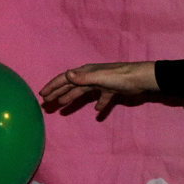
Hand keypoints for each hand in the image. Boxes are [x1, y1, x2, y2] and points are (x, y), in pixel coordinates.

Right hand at [39, 61, 158, 111]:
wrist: (140, 78)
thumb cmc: (120, 77)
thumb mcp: (100, 78)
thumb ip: (84, 78)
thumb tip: (66, 75)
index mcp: (86, 72)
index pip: (65, 78)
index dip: (53, 86)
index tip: (42, 95)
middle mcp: (91, 76)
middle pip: (71, 86)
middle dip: (58, 93)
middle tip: (47, 103)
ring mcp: (101, 83)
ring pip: (82, 92)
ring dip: (71, 99)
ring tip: (61, 107)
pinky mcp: (112, 90)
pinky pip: (102, 98)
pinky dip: (98, 104)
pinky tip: (96, 111)